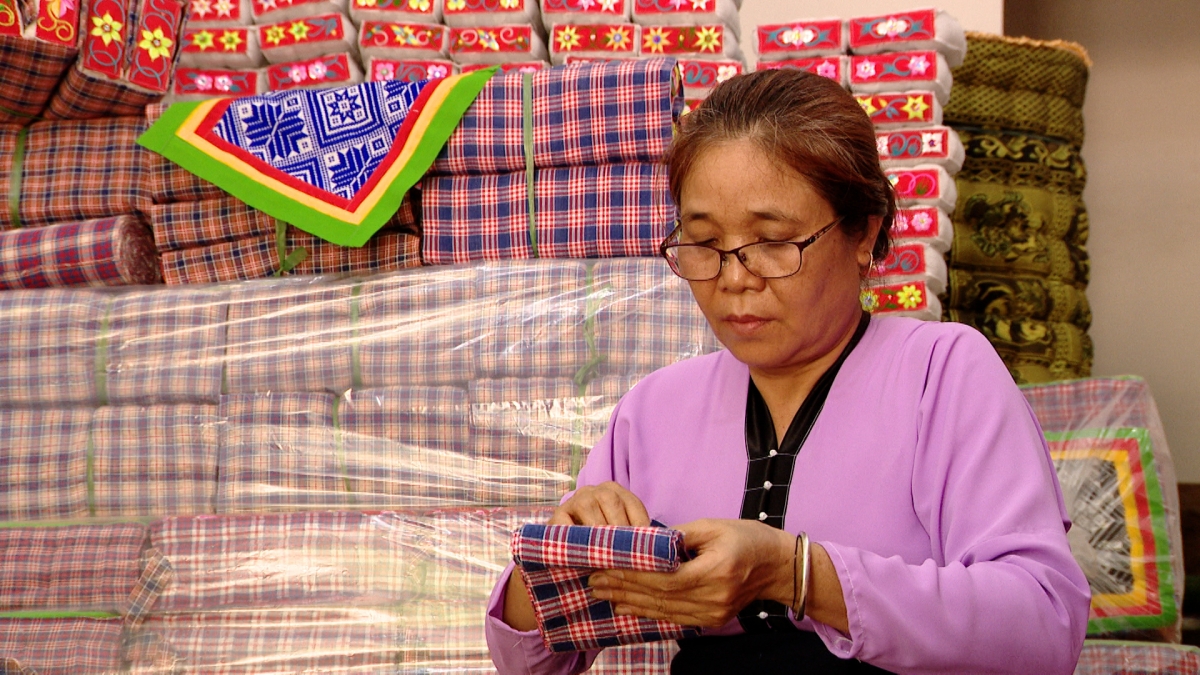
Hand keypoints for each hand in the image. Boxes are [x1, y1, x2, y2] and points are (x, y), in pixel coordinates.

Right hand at [502, 482, 649, 630]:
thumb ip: (637, 539)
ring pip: (589, 508)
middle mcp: (595, 490)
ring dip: (599, 533)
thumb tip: (661, 552)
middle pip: (612, 502)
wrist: (567, 552)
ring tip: (607, 555)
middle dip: (621, 530)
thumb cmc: (601, 546)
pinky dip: (575, 538)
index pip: (633, 504)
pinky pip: (566, 523)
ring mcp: (575, 500)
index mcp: (614, 491)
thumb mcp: (620, 539)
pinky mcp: (556, 515)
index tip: (648, 550)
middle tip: (628, 556)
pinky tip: (584, 554)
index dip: (641, 527)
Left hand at [587, 518, 795, 627]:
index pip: (663, 577)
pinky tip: (629, 607)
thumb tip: (644, 543)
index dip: (631, 574)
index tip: (605, 566)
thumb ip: (679, 536)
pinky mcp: (712, 620)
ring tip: (604, 595)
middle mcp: (713, 598)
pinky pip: (674, 618)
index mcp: (715, 571)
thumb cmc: (748, 539)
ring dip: (631, 603)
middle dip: (623, 589)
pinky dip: (650, 612)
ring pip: (664, 611)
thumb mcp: (714, 527)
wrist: (780, 567)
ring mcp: (713, 613)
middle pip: (660, 597)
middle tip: (594, 581)